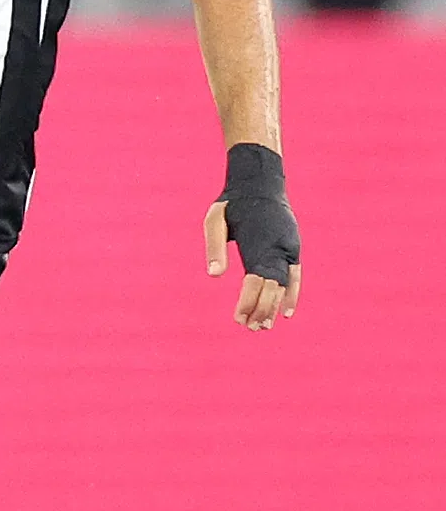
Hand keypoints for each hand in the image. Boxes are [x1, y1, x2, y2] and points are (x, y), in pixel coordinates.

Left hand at [205, 199, 301, 331]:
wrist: (260, 182)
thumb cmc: (233, 203)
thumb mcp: (215, 220)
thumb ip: (215, 247)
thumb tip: (214, 275)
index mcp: (260, 244)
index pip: (255, 281)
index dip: (248, 302)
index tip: (238, 318)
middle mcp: (279, 248)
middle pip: (272, 287)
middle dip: (261, 309)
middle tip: (250, 328)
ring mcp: (289, 248)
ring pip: (285, 284)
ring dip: (275, 306)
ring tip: (265, 326)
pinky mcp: (292, 247)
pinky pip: (295, 275)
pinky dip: (292, 293)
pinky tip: (287, 311)